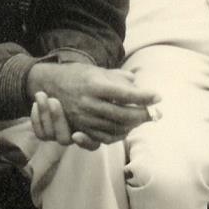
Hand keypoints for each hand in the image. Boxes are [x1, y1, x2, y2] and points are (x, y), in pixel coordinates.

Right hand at [25, 62, 158, 148]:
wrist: (51, 85)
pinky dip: (119, 134)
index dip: (143, 97)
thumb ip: (119, 78)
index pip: (124, 94)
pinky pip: (104, 137)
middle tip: (155, 113)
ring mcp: (84, 118)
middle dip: (143, 115)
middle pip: (123, 114)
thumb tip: (138, 83)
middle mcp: (89, 103)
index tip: (158, 97)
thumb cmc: (79, 75)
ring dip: (133, 125)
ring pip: (115, 128)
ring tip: (142, 119)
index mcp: (94, 85)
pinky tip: (126, 128)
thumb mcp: (98, 70)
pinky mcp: (81, 128)